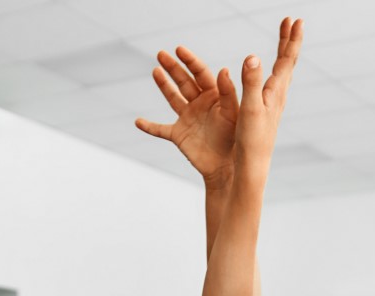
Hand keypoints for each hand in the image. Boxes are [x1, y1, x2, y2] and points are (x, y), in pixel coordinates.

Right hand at [137, 46, 237, 186]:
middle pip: (184, 81)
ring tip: (155, 71)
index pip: (200, 73)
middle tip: (161, 53)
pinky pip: (160, 130)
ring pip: (173, 98)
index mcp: (214, 96)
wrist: (228, 166)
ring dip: (164, 85)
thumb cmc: (237, 139)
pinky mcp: (179, 135)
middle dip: (173, 67)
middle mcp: (200, 104)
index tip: (179, 49)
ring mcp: (188, 119)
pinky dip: (149, 126)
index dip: (190, 61)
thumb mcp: (234, 112)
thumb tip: (223, 69)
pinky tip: (138, 122)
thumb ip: (229, 92)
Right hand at [227, 18, 302, 176]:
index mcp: (275, 92)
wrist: (251, 169)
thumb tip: (253, 56)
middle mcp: (275, 96)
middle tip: (290, 23)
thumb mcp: (250, 109)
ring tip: (281, 44)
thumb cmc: (252, 142)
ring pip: (278, 75)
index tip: (295, 20)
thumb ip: (251, 82)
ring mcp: (269, 105)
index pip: (286, 60)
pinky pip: (269, 88)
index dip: (291, 39)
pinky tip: (265, 79)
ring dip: (280, 56)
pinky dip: (269, 74)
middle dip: (287, 42)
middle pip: (285, 63)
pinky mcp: (261, 114)